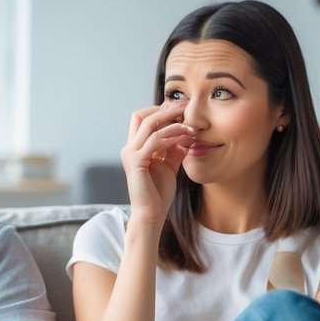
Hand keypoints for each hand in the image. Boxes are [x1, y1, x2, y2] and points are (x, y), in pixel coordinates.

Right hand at [121, 100, 192, 224]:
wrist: (151, 213)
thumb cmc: (158, 193)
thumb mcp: (169, 165)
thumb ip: (174, 148)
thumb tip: (185, 132)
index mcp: (136, 147)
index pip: (143, 118)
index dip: (161, 110)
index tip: (182, 110)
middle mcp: (129, 148)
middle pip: (142, 115)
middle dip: (165, 109)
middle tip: (186, 107)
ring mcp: (130, 154)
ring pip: (149, 124)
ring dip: (172, 121)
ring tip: (190, 125)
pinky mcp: (136, 162)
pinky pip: (154, 140)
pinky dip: (170, 136)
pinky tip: (184, 138)